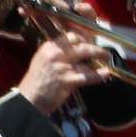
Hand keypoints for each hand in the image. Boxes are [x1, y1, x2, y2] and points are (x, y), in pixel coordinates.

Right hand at [17, 0, 113, 115]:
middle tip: (103, 51)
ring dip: (100, 55)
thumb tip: (77, 45)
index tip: (91, 39)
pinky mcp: (67, 80)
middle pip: (81, 41)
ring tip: (107, 57)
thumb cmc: (36, 82)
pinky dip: (99, 75)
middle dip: (94, 45)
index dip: (84, 35)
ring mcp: (62, 66)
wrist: (28, 101)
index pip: (71, 35)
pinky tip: (106, 73)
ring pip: (86, 54)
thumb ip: (58, 52)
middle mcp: (55, 53)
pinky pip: (87, 75)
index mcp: (49, 47)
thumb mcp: (43, 60)